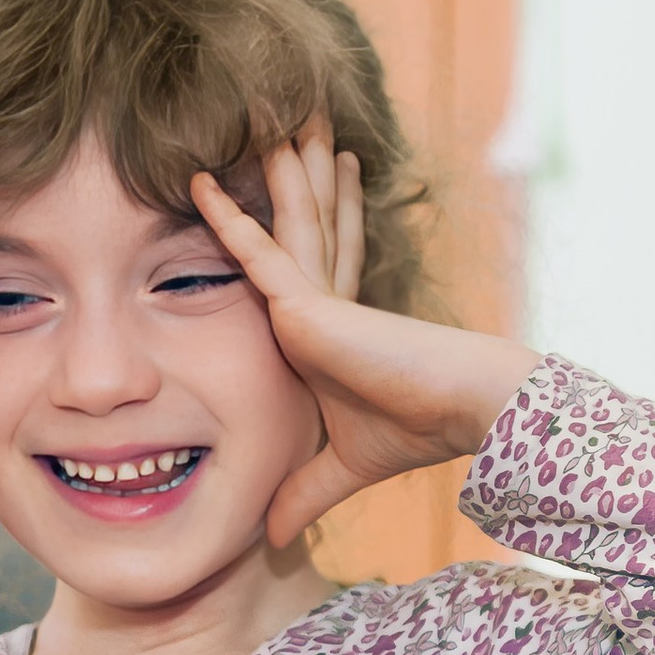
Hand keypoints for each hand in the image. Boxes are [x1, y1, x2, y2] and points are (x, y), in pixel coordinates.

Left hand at [190, 120, 540, 546]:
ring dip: (268, 170)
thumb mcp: (340, 468)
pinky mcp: (306, 303)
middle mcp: (319, 299)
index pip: (302, 262)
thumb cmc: (414, 431)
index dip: (293, 221)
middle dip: (290, 175)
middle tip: (276, 122)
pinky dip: (222, 219)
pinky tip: (193, 185)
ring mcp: (313, 295)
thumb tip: (272, 537)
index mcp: (325, 328)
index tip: (289, 180)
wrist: (461, 413)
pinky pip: (253, 251)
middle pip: (299, 223)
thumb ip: (303, 493)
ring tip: (258, 117)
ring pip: (282, 220)